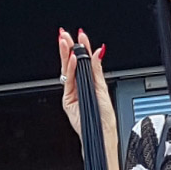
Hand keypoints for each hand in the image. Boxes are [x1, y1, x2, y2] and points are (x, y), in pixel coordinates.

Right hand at [59, 30, 120, 169]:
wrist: (101, 134)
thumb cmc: (105, 117)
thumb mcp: (103, 89)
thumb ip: (97, 71)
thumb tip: (99, 52)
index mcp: (90, 81)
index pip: (84, 60)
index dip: (82, 47)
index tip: (81, 35)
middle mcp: (80, 85)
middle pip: (72, 63)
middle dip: (69, 47)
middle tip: (66, 35)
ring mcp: (72, 92)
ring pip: (67, 69)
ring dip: (66, 54)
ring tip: (65, 42)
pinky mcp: (67, 100)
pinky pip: (67, 81)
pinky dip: (70, 69)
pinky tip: (71, 59)